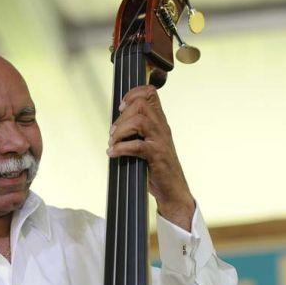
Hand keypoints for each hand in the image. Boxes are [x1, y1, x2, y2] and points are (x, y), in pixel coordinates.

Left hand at [107, 84, 194, 230]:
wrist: (172, 190)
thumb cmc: (158, 168)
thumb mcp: (148, 143)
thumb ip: (137, 131)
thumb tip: (114, 126)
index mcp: (159, 122)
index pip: (151, 94)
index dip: (133, 94)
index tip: (121, 107)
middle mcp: (162, 127)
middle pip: (142, 104)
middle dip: (122, 116)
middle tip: (114, 132)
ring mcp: (160, 141)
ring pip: (139, 122)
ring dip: (120, 131)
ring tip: (113, 143)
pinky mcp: (156, 156)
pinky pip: (137, 146)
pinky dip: (120, 148)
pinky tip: (113, 153)